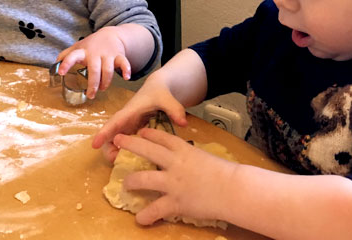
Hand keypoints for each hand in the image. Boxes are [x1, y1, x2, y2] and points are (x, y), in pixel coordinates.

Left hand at [56, 26, 130, 98]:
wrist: (110, 34)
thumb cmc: (91, 44)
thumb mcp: (77, 47)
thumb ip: (65, 55)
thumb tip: (54, 66)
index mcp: (82, 52)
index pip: (72, 56)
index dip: (66, 64)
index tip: (61, 73)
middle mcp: (95, 53)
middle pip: (94, 70)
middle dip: (93, 84)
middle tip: (91, 94)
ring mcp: (107, 54)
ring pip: (108, 70)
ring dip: (105, 82)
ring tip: (102, 88)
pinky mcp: (119, 55)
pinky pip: (123, 62)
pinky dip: (126, 70)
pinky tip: (126, 77)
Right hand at [91, 73, 187, 161]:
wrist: (159, 88)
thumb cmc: (159, 92)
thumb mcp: (167, 98)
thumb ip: (175, 109)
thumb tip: (183, 123)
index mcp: (130, 111)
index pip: (115, 122)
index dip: (104, 133)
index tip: (94, 144)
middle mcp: (125, 120)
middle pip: (111, 135)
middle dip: (108, 148)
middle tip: (114, 160)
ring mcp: (128, 127)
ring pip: (116, 142)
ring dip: (116, 152)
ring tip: (124, 164)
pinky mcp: (133, 132)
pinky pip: (125, 144)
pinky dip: (126, 153)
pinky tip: (135, 164)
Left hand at [113, 128, 237, 224]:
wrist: (233, 189)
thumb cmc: (225, 173)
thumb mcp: (205, 158)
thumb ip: (191, 158)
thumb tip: (184, 160)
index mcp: (184, 150)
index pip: (163, 137)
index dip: (150, 134)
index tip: (141, 132)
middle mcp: (174, 163)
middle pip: (147, 150)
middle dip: (130, 144)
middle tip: (118, 141)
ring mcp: (172, 183)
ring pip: (143, 179)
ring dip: (131, 181)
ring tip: (126, 184)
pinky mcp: (175, 202)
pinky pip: (155, 209)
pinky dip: (146, 216)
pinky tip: (139, 219)